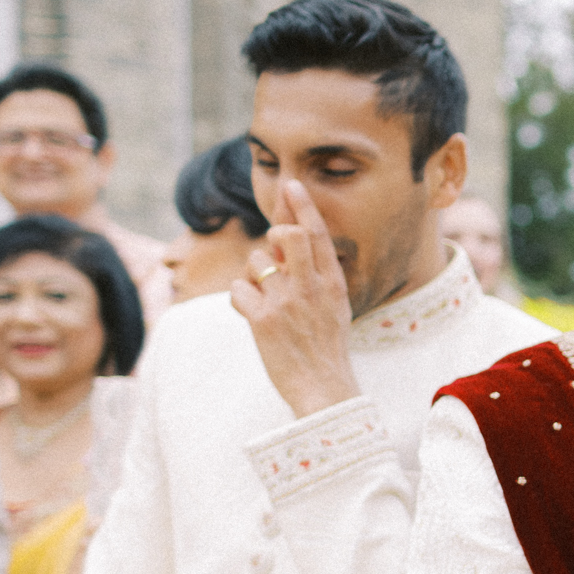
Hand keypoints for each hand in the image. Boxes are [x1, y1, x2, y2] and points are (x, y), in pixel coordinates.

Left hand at [231, 179, 358, 419]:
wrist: (323, 389)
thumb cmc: (325, 349)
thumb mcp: (334, 308)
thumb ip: (315, 277)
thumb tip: (285, 247)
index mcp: (332, 284)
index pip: (317, 235)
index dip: (302, 206)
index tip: (291, 184)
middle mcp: (311, 288)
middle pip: (287, 236)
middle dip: (274, 235)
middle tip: (273, 253)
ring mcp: (287, 302)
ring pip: (256, 261)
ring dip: (253, 276)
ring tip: (265, 301)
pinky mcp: (264, 320)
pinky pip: (238, 289)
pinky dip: (240, 300)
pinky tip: (252, 316)